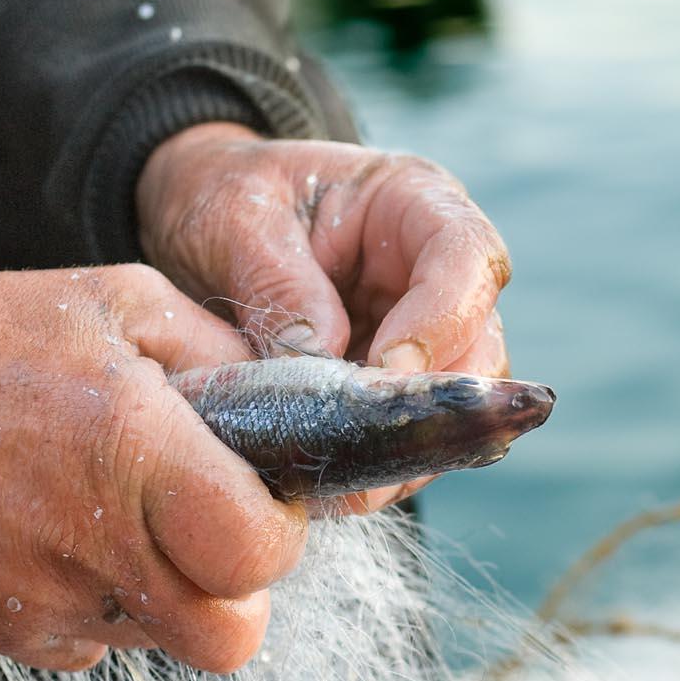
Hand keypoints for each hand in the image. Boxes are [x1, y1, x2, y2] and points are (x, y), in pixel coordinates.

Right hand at [0, 266, 308, 672]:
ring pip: (164, 643)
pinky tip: (69, 536)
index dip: (280, 534)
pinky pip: (92, 646)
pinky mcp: (0, 630)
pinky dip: (102, 604)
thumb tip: (296, 404)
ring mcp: (43, 600)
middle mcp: (95, 544)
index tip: (259, 500)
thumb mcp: (122, 301)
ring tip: (127, 517)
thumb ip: (225, 355)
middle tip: (212, 532)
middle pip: (228, 638)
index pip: (261, 558)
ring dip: (170, 595)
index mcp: (137, 456)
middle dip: (238, 591)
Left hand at [135, 123, 512, 508]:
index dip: (442, 321)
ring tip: (347, 479)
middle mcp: (436, 272)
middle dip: (432, 403)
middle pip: (481, 344)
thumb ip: (279, 285)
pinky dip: (380, 465)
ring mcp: (423, 333)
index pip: (468, 258)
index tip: (385, 371)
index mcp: (413, 203)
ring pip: (457, 404)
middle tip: (368, 446)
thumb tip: (317, 365)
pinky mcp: (394, 385)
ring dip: (409, 448)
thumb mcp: (236, 218)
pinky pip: (410, 434)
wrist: (198, 220)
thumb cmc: (223, 195)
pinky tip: (335, 485)